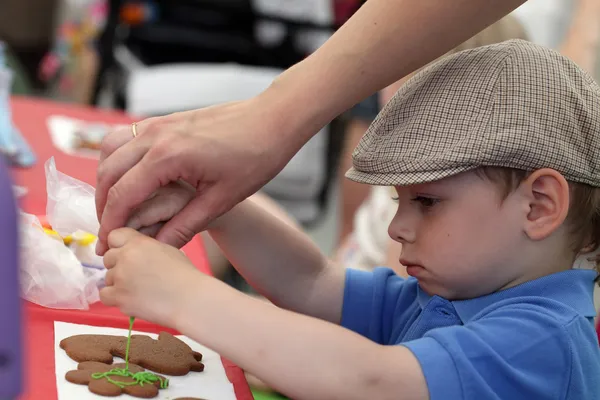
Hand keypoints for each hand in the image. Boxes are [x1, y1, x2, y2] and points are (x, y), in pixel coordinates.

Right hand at [95, 94, 300, 254]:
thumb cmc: (254, 157)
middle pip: (107, 173)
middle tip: (111, 231)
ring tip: (116, 206)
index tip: (108, 245)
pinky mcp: (164, 120)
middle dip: (103, 205)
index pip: (121, 195)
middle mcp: (154, 136)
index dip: (110, 224)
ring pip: (109, 151)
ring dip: (106, 179)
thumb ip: (185, 224)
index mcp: (167, 156)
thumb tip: (159, 246)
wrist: (271, 120)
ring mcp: (157, 123)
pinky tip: (131, 178)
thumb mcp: (222, 199)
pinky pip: (125, 137)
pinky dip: (117, 159)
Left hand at [99, 228, 204, 326]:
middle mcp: (126, 256)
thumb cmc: (185, 276)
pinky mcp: (118, 297)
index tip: (126, 254)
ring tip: (139, 290)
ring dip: (118, 284)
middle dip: (118, 265)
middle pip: (108, 258)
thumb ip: (147, 247)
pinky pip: (105, 295)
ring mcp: (120, 277)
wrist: (189, 299)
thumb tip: (135, 252)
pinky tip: (130, 299)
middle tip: (135, 276)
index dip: (119, 245)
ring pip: (107, 278)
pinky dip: (115, 298)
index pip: (114, 236)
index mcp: (139, 242)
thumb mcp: (168, 250)